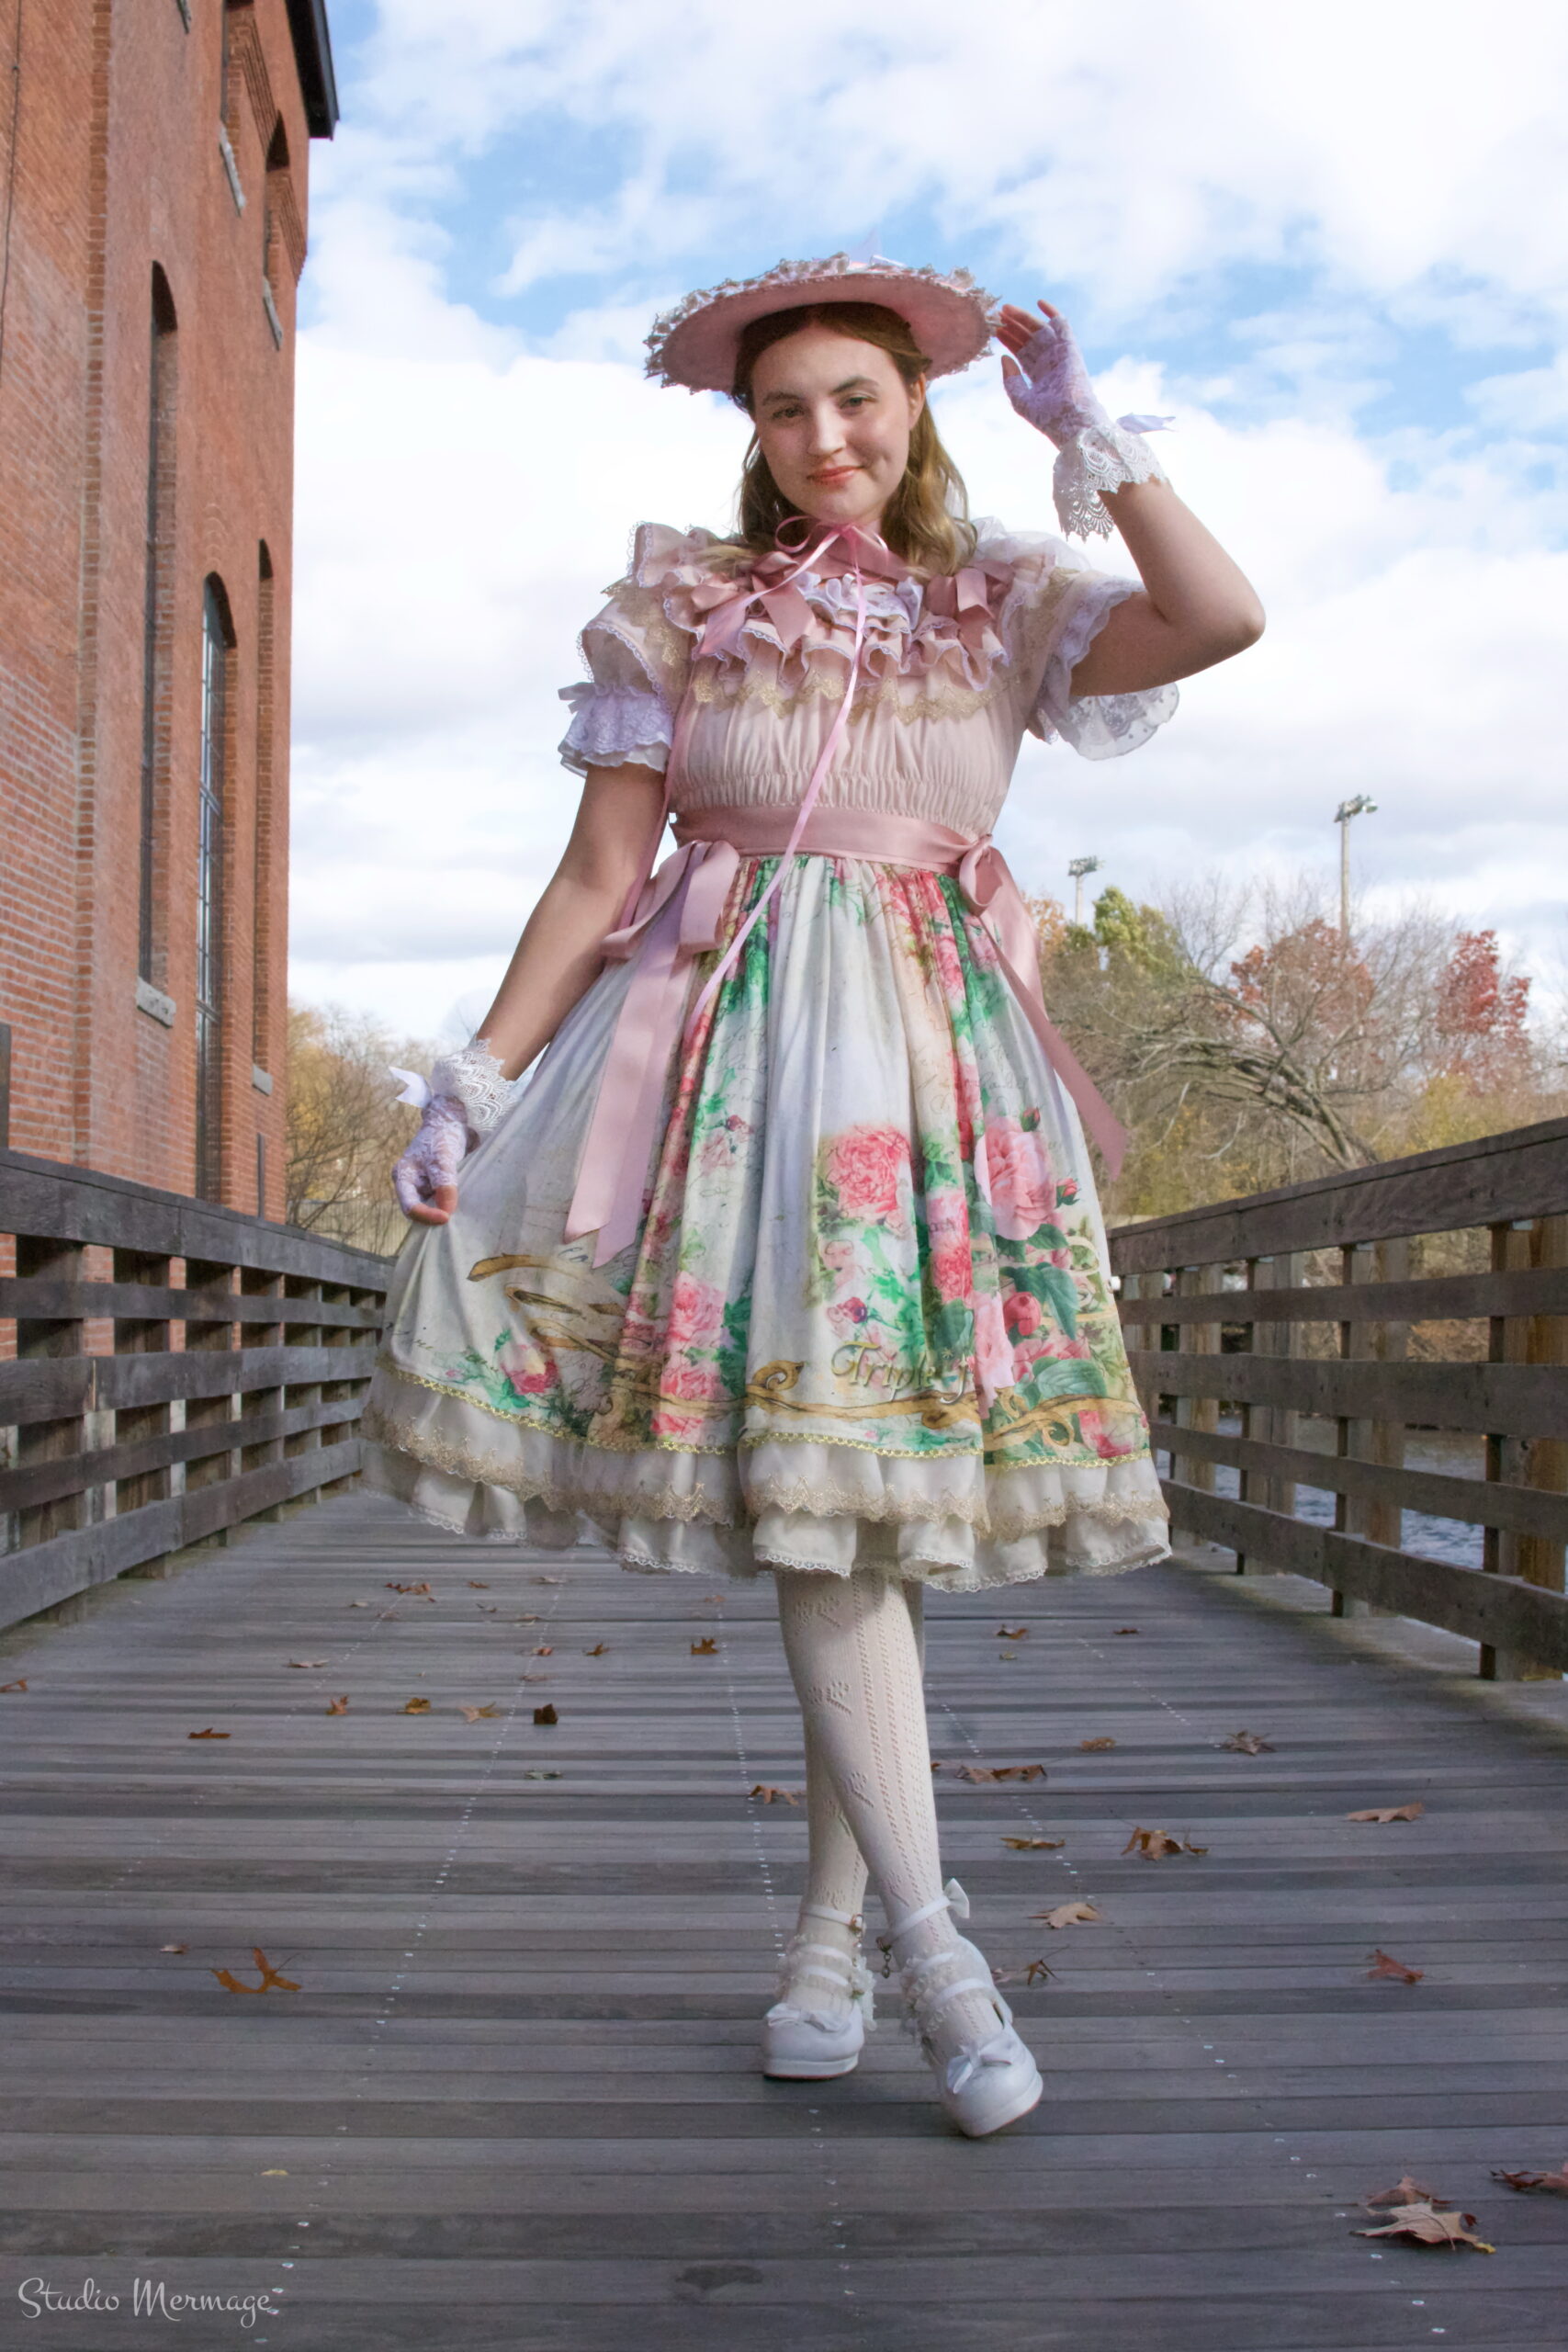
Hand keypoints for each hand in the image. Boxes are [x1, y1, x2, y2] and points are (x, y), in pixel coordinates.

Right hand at [392, 1094, 469, 1225]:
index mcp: (403, 1176)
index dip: (426, 1215)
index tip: (446, 1217)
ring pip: (426, 1208)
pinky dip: (445, 1206)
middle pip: (416, 1211)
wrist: (450, 1124)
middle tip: (452, 1220)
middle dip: (431, 1218)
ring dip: (439, 1213)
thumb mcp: (443, 1159)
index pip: (409, 1206)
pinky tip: (457, 1208)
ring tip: (455, 1217)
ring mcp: (419, 1185)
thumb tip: (447, 1211)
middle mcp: (408, 1184)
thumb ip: (444, 1184)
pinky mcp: (431, 1186)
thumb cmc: (442, 1137)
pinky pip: (436, 1202)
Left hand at [995, 300, 1108, 448]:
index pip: (1022, 352)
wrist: (1069, 421)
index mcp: (1038, 376)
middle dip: (1013, 326)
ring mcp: (1060, 355)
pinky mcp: (1070, 349)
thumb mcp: (1020, 400)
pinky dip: (1053, 313)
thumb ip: (1010, 380)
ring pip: (1040, 330)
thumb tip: (1004, 357)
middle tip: (997, 314)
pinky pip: (1063, 326)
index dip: (1008, 340)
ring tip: (1006, 309)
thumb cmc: (1047, 417)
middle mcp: (1049, 363)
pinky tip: (1039, 302)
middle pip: (1029, 339)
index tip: (994, 330)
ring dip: (1025, 318)